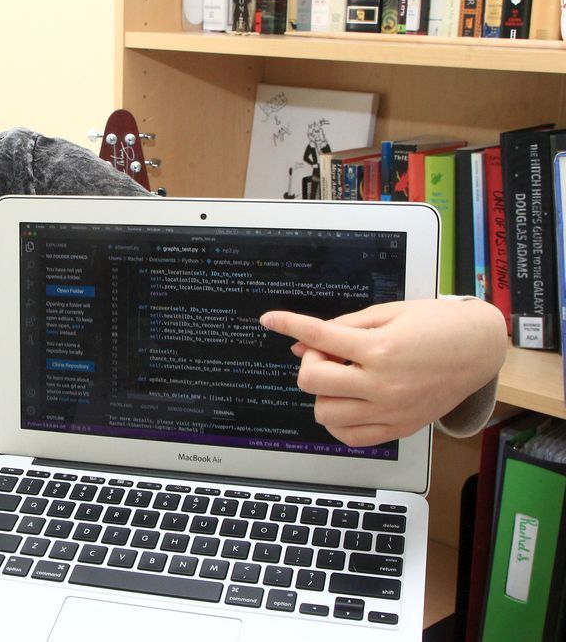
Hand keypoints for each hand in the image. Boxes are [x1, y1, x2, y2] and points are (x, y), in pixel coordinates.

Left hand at [258, 299, 506, 446]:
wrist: (480, 348)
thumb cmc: (437, 324)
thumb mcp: (388, 313)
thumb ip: (341, 327)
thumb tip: (301, 343)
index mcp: (379, 348)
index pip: (319, 335)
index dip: (287, 323)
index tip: (269, 319)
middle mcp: (382, 383)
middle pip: (312, 380)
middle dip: (312, 361)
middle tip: (329, 351)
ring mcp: (390, 410)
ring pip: (325, 414)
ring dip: (323, 392)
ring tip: (342, 377)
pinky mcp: (399, 428)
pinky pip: (351, 437)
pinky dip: (339, 421)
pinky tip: (347, 401)